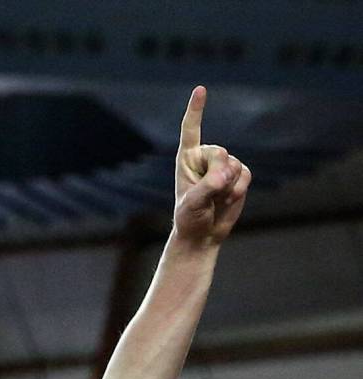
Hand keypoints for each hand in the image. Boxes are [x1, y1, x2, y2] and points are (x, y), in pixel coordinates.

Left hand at [173, 86, 251, 246]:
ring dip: (228, 187)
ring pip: (235, 165)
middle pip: (220, 153)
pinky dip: (238, 189)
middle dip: (218, 175)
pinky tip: (226, 199)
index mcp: (186, 158)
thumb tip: (225, 175)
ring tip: (215, 200)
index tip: (200, 90)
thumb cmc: (189, 218)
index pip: (191, 130)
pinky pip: (245, 175)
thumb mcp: (193, 203)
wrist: (202, 235)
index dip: (196, 110)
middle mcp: (205, 157)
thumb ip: (208, 186)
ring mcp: (223, 165)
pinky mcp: (238, 175)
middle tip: (209, 193)